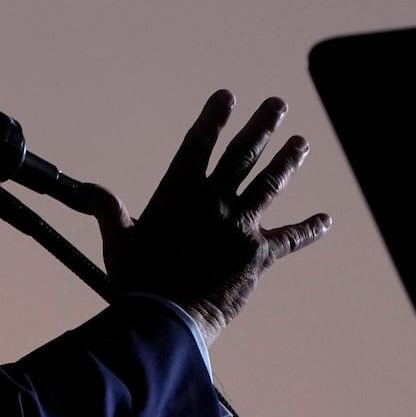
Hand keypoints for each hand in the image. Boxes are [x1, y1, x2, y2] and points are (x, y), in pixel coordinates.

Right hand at [68, 90, 330, 344]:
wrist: (168, 319)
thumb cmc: (138, 282)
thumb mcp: (119, 242)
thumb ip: (110, 211)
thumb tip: (90, 191)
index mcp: (179, 193)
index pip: (199, 144)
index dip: (214, 118)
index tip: (227, 97)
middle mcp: (214, 202)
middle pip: (244, 154)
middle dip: (261, 126)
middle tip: (277, 104)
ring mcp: (240, 226)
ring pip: (270, 184)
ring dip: (287, 161)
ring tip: (301, 143)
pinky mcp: (259, 255)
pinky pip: (290, 238)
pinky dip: (309, 229)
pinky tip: (325, 220)